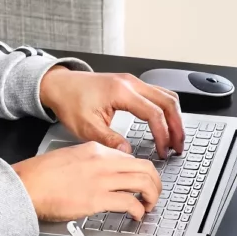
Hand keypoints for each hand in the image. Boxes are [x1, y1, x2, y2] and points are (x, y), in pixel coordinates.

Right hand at [12, 142, 161, 221]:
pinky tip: (136, 215)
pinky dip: (139, 210)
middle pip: (145, 168)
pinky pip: (130, 202)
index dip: (143, 172)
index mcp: (97, 150)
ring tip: (148, 206)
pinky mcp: (97, 199)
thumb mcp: (73, 157)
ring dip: (151, 197)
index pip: (131, 158)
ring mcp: (102, 180)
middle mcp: (103, 162)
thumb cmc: (42, 176)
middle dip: (156, 183)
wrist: (25, 185)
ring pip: (143, 183)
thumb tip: (109, 174)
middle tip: (154, 194)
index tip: (144, 182)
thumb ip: (93, 163)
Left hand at [40, 67, 184, 157]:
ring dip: (175, 118)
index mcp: (121, 92)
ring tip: (175, 138)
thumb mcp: (86, 127)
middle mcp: (131, 83)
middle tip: (178, 147)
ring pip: (167, 96)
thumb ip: (109, 141)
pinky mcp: (133, 85)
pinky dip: (167, 110)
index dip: (162, 134)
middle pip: (168, 102)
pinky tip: (166, 124)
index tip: (162, 151)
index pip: (154, 113)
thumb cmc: (70, 101)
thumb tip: (129, 153)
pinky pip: (159, 95)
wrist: (59, 85)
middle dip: (177, 127)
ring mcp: (134, 82)